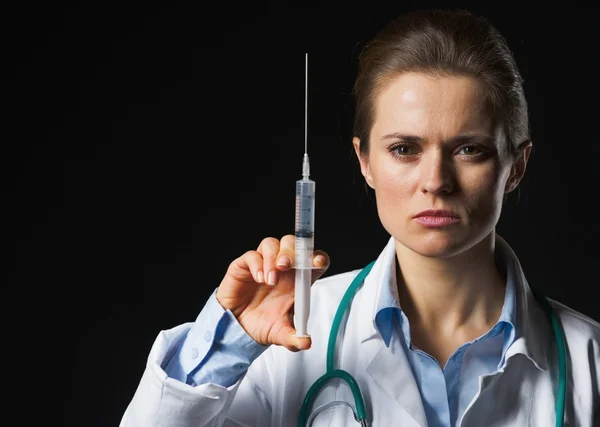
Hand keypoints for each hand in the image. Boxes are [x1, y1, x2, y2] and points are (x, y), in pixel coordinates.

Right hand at [216, 235, 328, 351]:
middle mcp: (282, 268)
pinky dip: (257, 263)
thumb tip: (306, 342)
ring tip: (270, 279)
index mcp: (297, 280)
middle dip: (292, 251)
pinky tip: (259, 278)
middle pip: (292, 244)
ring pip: (272, 244)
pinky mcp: (244, 266)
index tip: (317, 262)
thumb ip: (293, 338)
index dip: (317, 257)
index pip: (312, 259)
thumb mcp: (280, 334)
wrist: (236, 328)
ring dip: (273, 257)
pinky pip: (252, 254)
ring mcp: (263, 264)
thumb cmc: (262, 324)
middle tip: (286, 266)